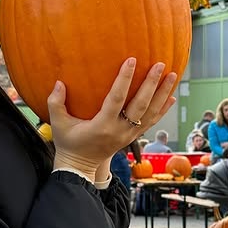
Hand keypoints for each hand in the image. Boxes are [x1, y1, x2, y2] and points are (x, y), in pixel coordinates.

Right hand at [49, 58, 176, 176]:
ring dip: (162, 94)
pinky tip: (171, 97)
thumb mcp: (58, 124)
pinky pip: (151, 122)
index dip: (124, 79)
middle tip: (160, 65)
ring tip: (172, 75)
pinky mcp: (132, 138)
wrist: (80, 167)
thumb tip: (59, 83)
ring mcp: (128, 135)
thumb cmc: (68, 142)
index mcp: (102, 126)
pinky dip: (162, 109)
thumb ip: (55, 103)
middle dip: (151, 84)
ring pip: (150, 113)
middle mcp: (119, 131)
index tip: (131, 61)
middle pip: (140, 105)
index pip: (116, 99)